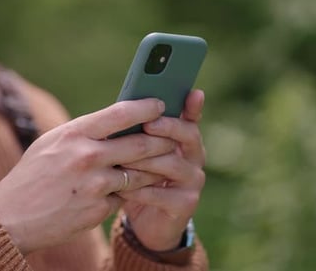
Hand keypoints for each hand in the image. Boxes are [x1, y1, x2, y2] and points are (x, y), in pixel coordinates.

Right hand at [0, 98, 175, 254]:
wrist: (11, 217)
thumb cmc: (32, 175)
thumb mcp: (51, 144)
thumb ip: (83, 133)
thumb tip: (117, 122)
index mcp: (74, 134)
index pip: (120, 114)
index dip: (146, 107)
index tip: (160, 104)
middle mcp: (87, 157)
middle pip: (140, 145)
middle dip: (163, 141)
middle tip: (173, 137)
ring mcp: (95, 186)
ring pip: (139, 174)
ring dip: (153, 169)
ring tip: (161, 164)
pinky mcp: (99, 210)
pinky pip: (124, 197)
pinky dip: (126, 193)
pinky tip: (125, 190)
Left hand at [118, 90, 205, 250]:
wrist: (145, 223)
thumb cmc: (139, 179)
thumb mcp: (138, 153)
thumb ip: (139, 132)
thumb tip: (127, 105)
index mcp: (184, 141)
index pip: (191, 119)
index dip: (192, 107)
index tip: (191, 92)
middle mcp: (194, 158)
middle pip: (188, 136)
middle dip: (167, 128)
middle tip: (147, 123)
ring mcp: (192, 182)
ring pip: (172, 164)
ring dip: (146, 160)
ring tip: (123, 157)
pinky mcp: (185, 205)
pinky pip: (162, 194)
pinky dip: (140, 190)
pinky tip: (122, 187)